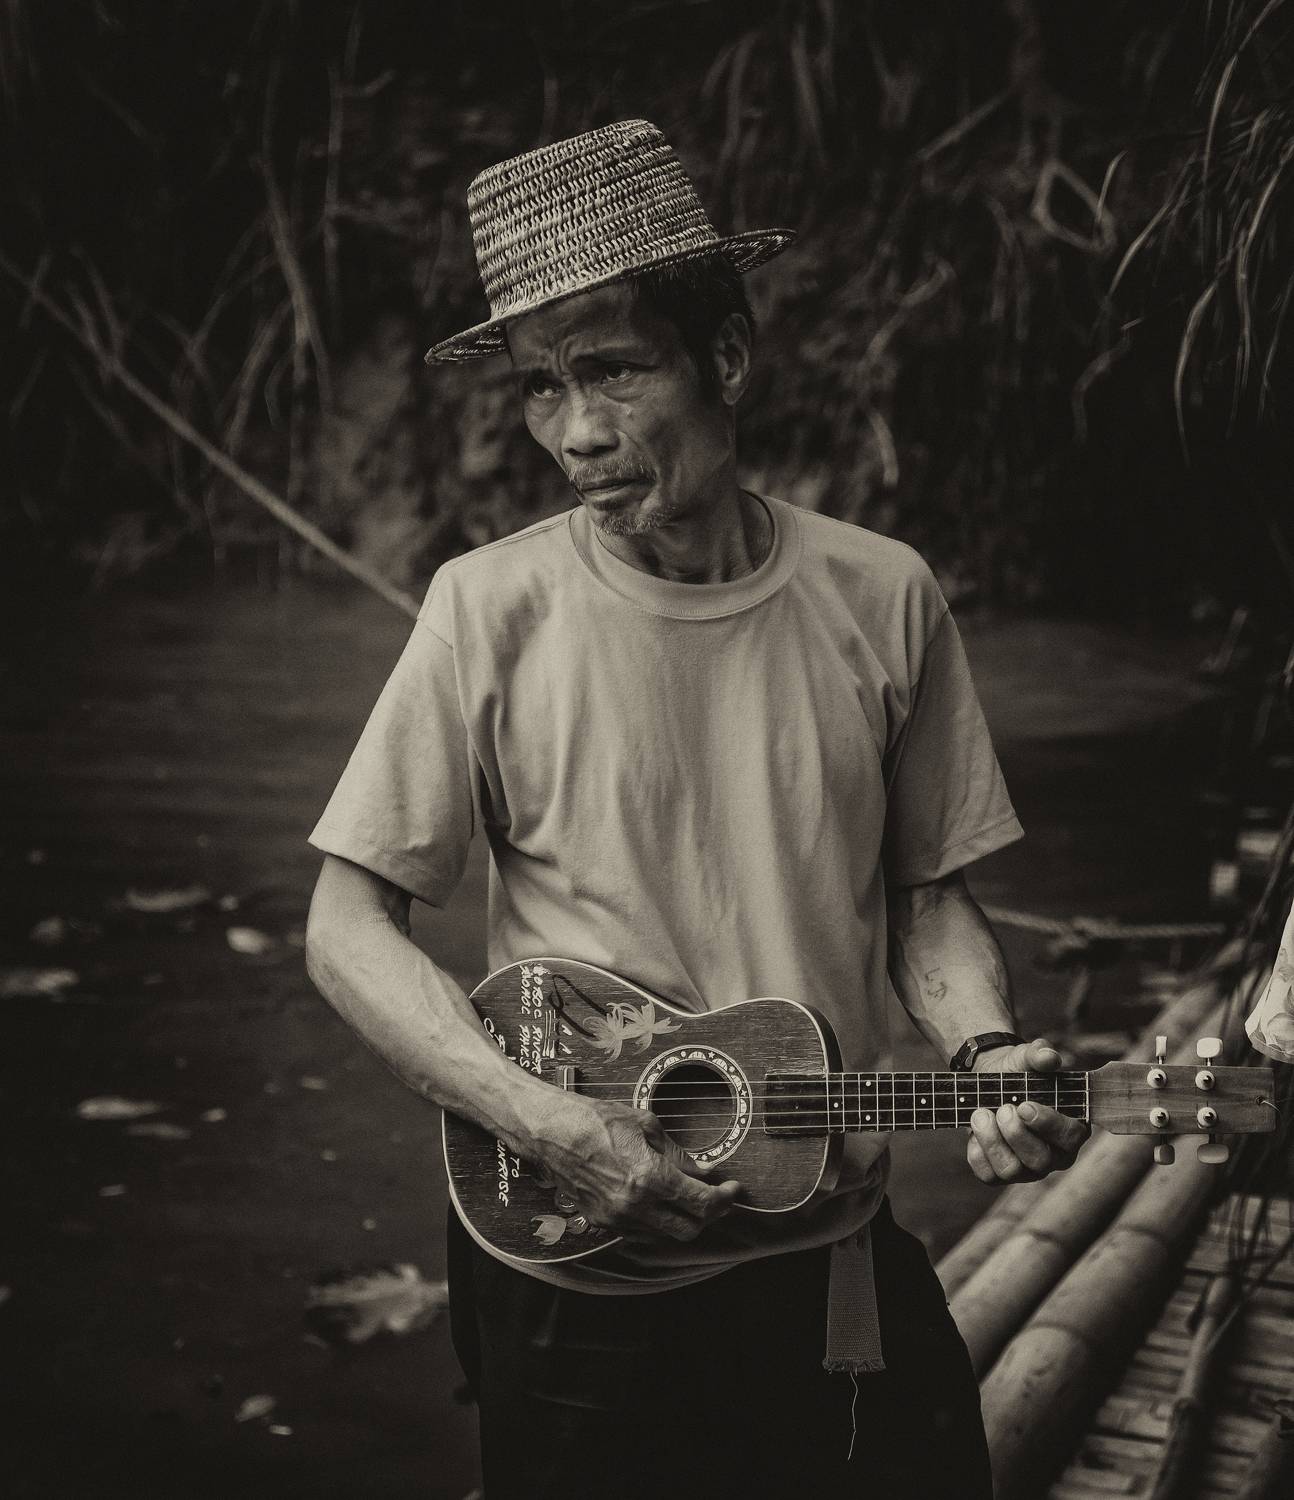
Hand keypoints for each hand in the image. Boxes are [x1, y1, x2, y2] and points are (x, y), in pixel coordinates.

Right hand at [527, 1093, 740, 1242]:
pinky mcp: (601, 1222)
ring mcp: (616, 1218)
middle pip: (688, 1229)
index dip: (724, 1199)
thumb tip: (701, 1170)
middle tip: (716, 1197)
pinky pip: (641, 1232)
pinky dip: (657, 1222)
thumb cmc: (594, 1120)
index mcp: (649, 1177)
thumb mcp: (645, 1124)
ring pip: (665, 1235)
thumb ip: (677, 1153)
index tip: (733, 1190)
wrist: (549, 1131)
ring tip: (688, 1198)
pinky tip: (660, 1203)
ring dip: (682, 1220)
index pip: (701, 1202)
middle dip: (708, 1215)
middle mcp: (634, 1206)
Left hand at [966, 1037, 1089, 1184]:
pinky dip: (976, 1151)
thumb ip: (1040, 1054)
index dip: (1048, 1124)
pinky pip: (988, 1175)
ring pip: (1012, 1171)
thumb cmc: (1018, 1072)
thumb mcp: (1027, 1057)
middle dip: (1016, 1134)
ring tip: (981, 1113)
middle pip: (1041, 1161)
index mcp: (1071, 1128)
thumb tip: (1048, 1056)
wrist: (989, 1080)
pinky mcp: (1000, 1173)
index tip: (1024, 1105)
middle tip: (1002, 1108)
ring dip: (992, 1141)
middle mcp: (1053, 1155)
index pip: (1070, 1137)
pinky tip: (974, 1128)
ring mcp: (1027, 1168)